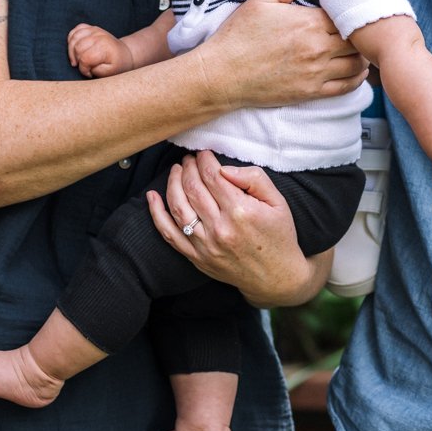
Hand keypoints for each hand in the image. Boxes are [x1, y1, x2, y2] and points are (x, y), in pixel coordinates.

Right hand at [67, 23, 128, 77]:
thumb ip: (97, 70)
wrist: (124, 54)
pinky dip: (71, 38)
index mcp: (104, 47)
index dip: (84, 69)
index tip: (89, 73)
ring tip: (77, 59)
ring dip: (72, 50)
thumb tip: (86, 65)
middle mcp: (98, 36)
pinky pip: (76, 30)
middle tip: (84, 67)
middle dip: (77, 60)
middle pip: (77, 48)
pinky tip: (74, 47)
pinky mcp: (91, 28)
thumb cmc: (117, 64)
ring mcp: (94, 30)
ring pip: (74, 38)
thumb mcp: (110, 72)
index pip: (85, 58)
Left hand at [146, 151, 315, 305]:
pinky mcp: (197, 258)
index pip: (213, 176)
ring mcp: (206, 246)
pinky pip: (170, 234)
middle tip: (190, 159)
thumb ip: (254, 179)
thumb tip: (225, 168)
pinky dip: (156, 214)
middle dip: (188, 167)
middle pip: (193, 188)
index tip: (204, 153)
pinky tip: (152, 197)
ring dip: (173, 183)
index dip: (205, 159)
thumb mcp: (278, 202)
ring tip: (176, 170)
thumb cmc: (279, 235)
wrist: (276, 277)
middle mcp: (220, 229)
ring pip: (178, 207)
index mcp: (241, 212)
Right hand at [200, 0, 366, 107]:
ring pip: (357, 64)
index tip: (350, 8)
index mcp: (308, 22)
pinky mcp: (312, 92)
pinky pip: (347, 87)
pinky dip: (357, 78)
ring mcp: (316, 72)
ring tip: (360, 48)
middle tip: (361, 28)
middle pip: (357, 40)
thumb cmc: (239, 36)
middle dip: (361, 33)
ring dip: (363, 55)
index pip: (346, 14)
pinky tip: (357, 70)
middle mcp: (317, 48)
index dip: (351, 11)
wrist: (222, 75)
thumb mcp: (262, 0)